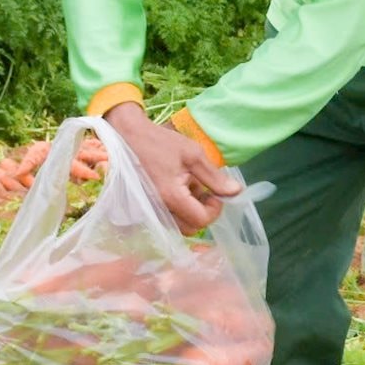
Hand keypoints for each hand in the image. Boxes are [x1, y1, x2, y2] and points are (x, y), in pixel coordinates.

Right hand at [104, 103, 239, 232]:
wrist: (128, 136)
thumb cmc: (160, 142)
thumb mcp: (193, 154)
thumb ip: (215, 177)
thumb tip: (236, 192)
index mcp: (171, 196)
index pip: (201, 220)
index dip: (214, 208)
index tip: (214, 192)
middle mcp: (158, 209)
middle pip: (191, 228)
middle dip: (203, 212)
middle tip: (204, 191)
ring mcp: (149, 210)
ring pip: (179, 225)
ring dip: (190, 211)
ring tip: (188, 186)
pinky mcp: (145, 207)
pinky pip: (167, 218)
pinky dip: (177, 208)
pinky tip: (176, 189)